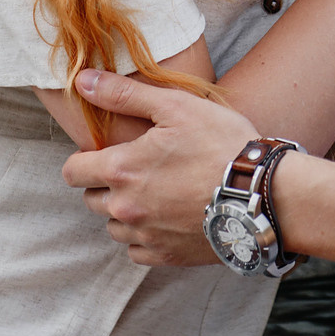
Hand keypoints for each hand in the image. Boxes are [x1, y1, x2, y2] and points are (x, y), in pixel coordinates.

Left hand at [61, 68, 263, 266]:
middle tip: (139, 169)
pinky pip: (136, 250)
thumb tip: (82, 80)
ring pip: (113, 227)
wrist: (261, 193)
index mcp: (121, 170)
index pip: (72, 172)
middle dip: (106, 184)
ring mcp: (145, 235)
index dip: (84, 159)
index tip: (106, 152)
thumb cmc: (221, 143)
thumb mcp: (175, 106)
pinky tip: (166, 217)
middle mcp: (124, 208)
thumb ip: (124, 94)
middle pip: (91, 200)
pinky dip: (144, 236)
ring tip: (155, 193)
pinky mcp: (166, 256)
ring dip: (124, 212)